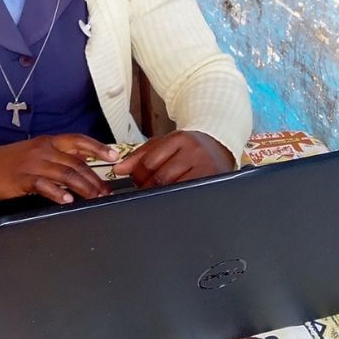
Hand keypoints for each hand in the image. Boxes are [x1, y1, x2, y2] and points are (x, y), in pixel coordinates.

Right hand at [0, 134, 118, 203]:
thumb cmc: (8, 161)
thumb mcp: (35, 152)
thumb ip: (57, 157)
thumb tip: (81, 167)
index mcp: (49, 142)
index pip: (79, 141)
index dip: (98, 148)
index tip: (114, 156)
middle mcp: (44, 150)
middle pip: (77, 163)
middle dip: (95, 178)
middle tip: (106, 191)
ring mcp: (33, 164)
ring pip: (66, 174)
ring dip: (83, 187)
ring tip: (94, 197)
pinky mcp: (22, 179)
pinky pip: (44, 185)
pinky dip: (58, 193)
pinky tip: (67, 201)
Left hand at [112, 130, 234, 188]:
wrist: (219, 146)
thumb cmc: (188, 147)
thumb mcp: (164, 144)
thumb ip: (140, 155)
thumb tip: (119, 169)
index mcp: (179, 139)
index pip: (150, 162)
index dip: (137, 175)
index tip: (135, 180)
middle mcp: (194, 152)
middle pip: (161, 178)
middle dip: (147, 187)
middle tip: (145, 190)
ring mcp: (206, 168)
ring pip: (174, 189)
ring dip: (160, 195)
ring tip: (159, 192)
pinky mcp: (213, 182)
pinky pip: (188, 195)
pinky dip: (176, 198)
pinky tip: (173, 196)